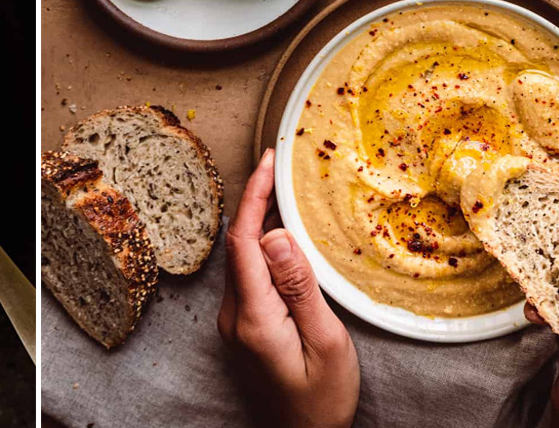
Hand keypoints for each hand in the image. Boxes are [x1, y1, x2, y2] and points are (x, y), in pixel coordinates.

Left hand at [217, 148, 358, 427]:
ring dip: (258, 219)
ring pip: (241, 255)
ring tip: (282, 186)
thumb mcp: (325, 341)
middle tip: (280, 164)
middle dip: (255, 198)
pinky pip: (247, 272)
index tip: (268, 160)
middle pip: (238, 242)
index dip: (252, 194)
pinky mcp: (242, 324)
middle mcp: (233, 315)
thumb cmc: (322, 399)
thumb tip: (276, 233)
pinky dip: (261, 243)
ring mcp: (233, 320)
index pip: (244, 240)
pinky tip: (280, 230)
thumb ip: (299, 286)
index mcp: (252, 316)